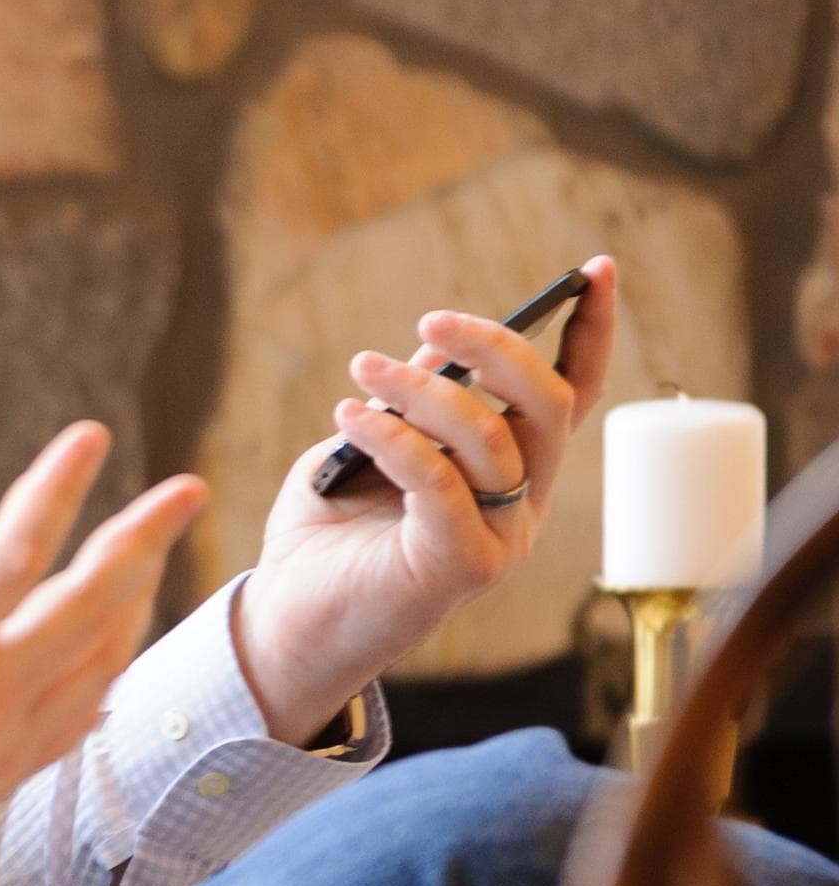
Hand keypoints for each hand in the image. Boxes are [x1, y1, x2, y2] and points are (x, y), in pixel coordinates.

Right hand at [0, 425, 207, 885]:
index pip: (12, 554)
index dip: (54, 488)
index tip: (92, 436)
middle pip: (93, 606)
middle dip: (145, 539)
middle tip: (191, 488)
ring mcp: (3, 746)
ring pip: (102, 661)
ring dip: (136, 598)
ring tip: (154, 547)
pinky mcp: (5, 778)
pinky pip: (84, 711)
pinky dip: (111, 664)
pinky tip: (116, 636)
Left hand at [235, 257, 619, 743]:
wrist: (288, 615)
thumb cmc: (328, 527)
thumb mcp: (369, 444)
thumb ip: (409, 406)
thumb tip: (433, 358)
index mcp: (512, 470)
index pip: (572, 395)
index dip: (591, 332)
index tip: (596, 270)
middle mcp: (522, 504)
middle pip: (548, 406)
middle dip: (495, 347)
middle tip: (429, 323)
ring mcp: (500, 540)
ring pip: (491, 438)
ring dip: (421, 390)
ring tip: (361, 371)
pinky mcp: (461, 568)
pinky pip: (440, 482)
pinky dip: (393, 437)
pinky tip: (349, 418)